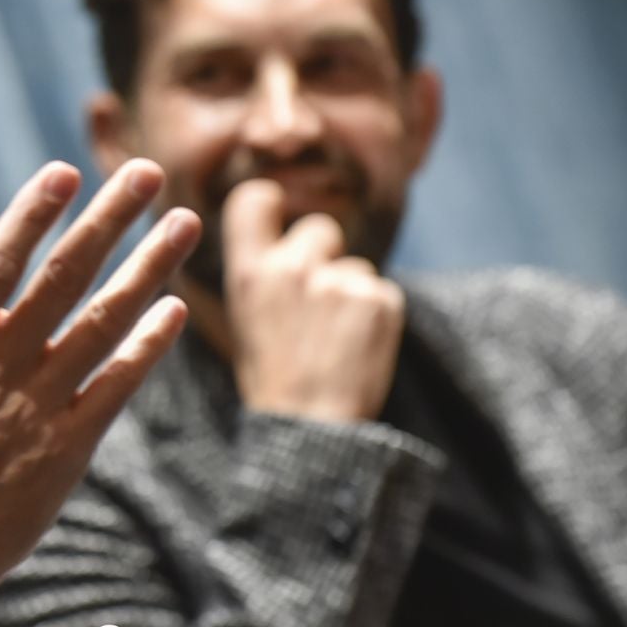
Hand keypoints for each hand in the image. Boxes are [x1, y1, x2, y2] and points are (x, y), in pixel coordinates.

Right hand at [0, 160, 199, 621]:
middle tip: (147, 173)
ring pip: (104, 321)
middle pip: (65, 275)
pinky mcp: (66, 448)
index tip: (66, 171)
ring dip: (149, 268)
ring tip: (184, 223)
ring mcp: (37, 405)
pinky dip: (148, 346)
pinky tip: (174, 310)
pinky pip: (118, 386)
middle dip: (111, 218)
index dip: (34, 212)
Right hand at [221, 178, 404, 421]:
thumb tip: (281, 247)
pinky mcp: (380, 299)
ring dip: (351, 292)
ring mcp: (339, 282)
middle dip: (324, 255)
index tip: (277, 212)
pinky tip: (358, 345)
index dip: (270, 202)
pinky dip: (375, 314)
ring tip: (335, 337)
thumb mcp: (245, 321)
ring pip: (355, 267)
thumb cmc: (273, 378)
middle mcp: (293, 269)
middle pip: (321, 228)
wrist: (312, 426)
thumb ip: (263, 276)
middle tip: (316, 301)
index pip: (255, 200)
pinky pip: (381, 291)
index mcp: (249, 274)